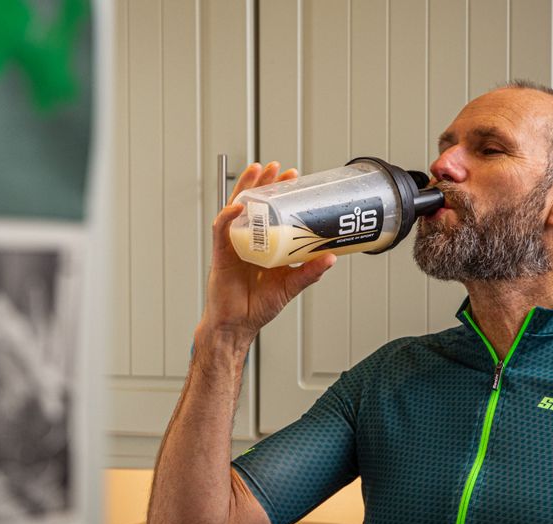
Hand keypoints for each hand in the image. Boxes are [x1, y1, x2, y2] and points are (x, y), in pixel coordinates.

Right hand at [199, 161, 336, 347]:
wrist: (237, 325)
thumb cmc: (258, 307)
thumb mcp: (290, 286)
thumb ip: (309, 272)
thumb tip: (331, 258)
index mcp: (266, 245)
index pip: (273, 211)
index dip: (281, 194)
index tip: (295, 179)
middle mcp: (249, 241)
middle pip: (255, 204)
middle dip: (265, 183)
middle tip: (278, 168)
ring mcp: (233, 244)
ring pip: (236, 209)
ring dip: (245, 188)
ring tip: (257, 171)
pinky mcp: (221, 253)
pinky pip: (222, 229)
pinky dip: (228, 215)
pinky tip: (238, 206)